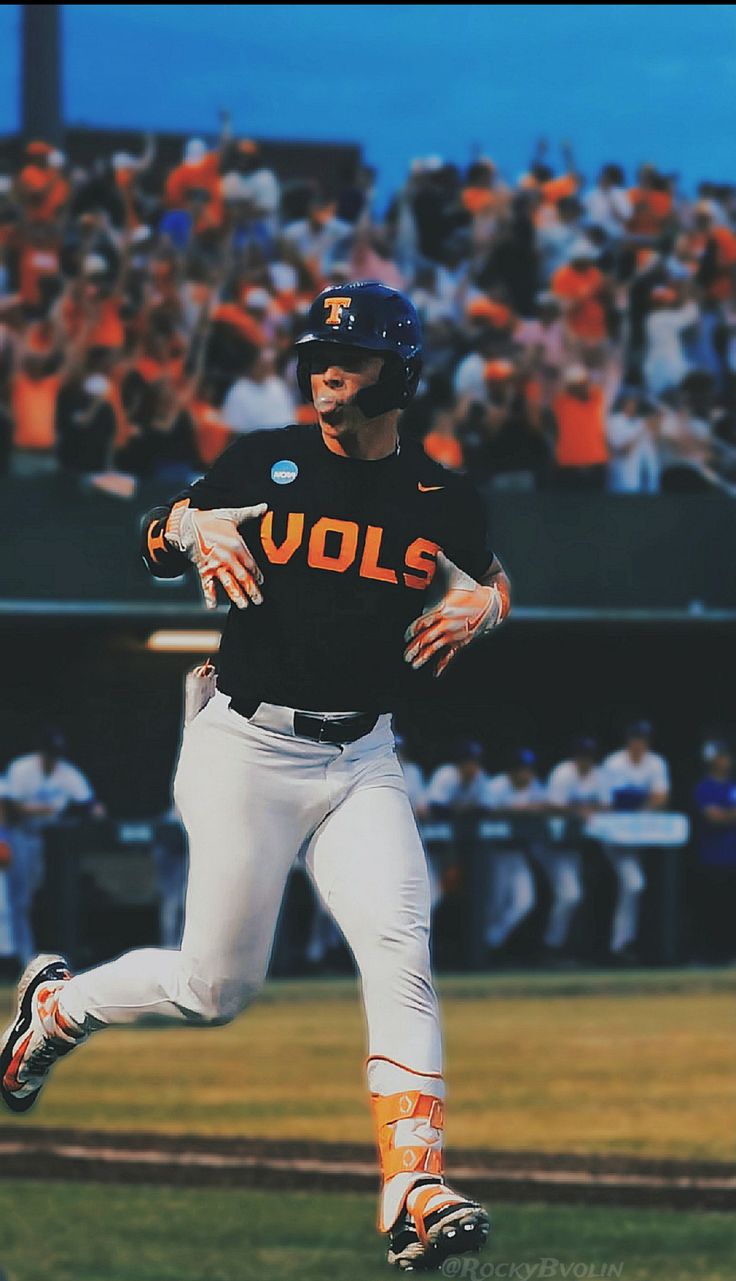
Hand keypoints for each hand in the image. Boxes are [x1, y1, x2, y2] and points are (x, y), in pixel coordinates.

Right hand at [165, 501, 267, 610]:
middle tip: (260, 600)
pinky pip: (207, 585)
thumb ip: (251, 513)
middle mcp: (227, 557)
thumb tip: (265, 506)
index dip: (257, 574)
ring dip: (236, 596)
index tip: (262, 581)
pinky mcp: (203, 570)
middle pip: (243, 577)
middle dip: (252, 590)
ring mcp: (214, 565)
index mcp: (237, 545)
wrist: (186, 524)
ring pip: (228, 583)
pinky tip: (212, 607)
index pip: (251, 564)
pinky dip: (209, 596)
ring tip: (244, 606)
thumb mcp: (232, 514)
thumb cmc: (211, 519)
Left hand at [403, 551, 504, 677]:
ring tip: (413, 665)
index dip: (413, 629)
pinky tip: (434, 674)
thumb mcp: (456, 574)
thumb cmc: (471, 588)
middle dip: (415, 648)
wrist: (493, 603)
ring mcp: (454, 635)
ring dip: (424, 657)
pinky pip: (450, 655)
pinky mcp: (461, 641)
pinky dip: (442, 664)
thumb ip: (442, 564)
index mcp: (443, 610)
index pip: (424, 621)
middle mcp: (448, 625)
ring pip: (436, 649)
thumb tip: (437, 551)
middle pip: (427, 639)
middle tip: (405, 656)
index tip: (406, 635)